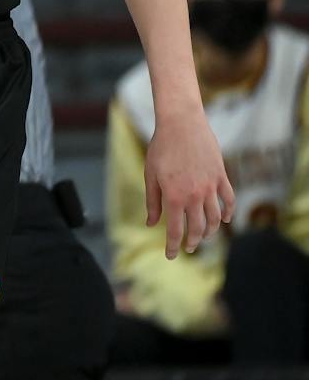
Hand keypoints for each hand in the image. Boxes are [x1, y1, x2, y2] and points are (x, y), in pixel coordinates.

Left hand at [145, 105, 234, 258]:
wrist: (181, 124)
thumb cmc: (161, 148)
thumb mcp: (150, 175)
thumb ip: (153, 202)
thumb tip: (151, 224)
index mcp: (174, 196)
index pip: (175, 230)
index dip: (173, 246)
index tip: (171, 256)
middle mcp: (194, 195)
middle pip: (198, 228)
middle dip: (193, 242)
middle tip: (189, 248)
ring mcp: (210, 186)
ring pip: (215, 218)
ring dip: (211, 231)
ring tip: (204, 236)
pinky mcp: (221, 176)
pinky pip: (229, 199)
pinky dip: (229, 212)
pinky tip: (225, 219)